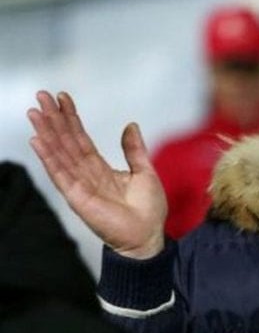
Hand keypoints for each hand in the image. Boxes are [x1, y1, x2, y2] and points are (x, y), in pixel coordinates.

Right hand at [27, 91, 166, 258]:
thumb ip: (134, 149)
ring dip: (47, 133)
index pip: (81, 139)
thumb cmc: (149, 210)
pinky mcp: (78, 198)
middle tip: (41, 96)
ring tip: (35, 112)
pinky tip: (38, 140)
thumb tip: (131, 125)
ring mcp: (80, 186)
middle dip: (54, 119)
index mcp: (101, 169)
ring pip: (60, 154)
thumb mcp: (145, 172)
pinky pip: (61, 174)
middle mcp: (86, 175)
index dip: (71, 119)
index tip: (62, 98)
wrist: (148, 236)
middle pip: (66, 142)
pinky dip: (49, 157)